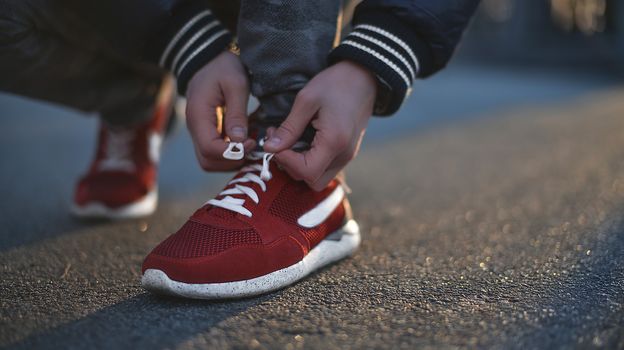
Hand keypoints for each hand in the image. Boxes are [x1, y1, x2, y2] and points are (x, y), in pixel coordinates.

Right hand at [186, 51, 255, 170]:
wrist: (209, 58)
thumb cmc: (223, 67)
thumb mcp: (236, 84)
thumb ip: (237, 113)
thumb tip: (240, 141)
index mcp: (199, 116)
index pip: (210, 149)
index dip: (232, 152)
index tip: (251, 142)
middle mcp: (195, 128)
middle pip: (208, 161)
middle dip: (232, 161)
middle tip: (252, 147)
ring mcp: (199, 131)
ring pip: (210, 161)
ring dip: (231, 160)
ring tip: (250, 145)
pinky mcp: (207, 131)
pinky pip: (214, 152)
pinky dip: (230, 153)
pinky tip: (245, 141)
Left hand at [263, 60, 376, 189]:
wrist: (364, 76)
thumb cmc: (335, 84)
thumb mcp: (306, 100)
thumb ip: (289, 128)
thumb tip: (269, 148)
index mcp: (334, 142)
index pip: (306, 171)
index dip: (285, 161)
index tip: (274, 142)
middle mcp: (344, 155)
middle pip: (312, 181)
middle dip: (290, 166)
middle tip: (279, 143)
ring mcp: (347, 156)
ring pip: (318, 178)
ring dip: (299, 166)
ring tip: (289, 141)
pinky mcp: (346, 152)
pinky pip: (325, 168)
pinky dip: (310, 161)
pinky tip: (302, 141)